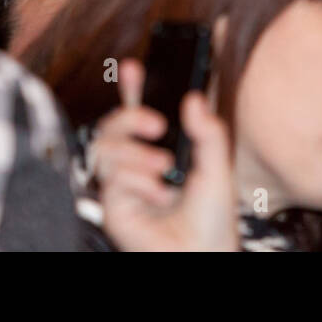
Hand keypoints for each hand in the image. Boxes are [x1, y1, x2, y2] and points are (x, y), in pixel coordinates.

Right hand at [91, 58, 236, 250]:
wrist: (202, 253)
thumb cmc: (210, 219)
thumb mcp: (216, 168)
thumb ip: (208, 132)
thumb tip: (195, 99)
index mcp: (159, 150)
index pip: (138, 113)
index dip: (131, 88)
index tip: (132, 67)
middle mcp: (136, 165)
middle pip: (113, 124)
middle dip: (130, 114)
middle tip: (157, 125)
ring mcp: (122, 185)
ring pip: (105, 147)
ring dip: (136, 153)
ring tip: (164, 167)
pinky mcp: (112, 206)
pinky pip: (110, 177)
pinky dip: (136, 180)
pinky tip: (158, 195)